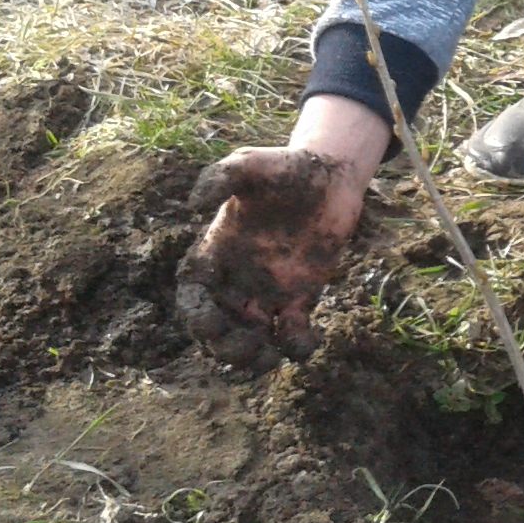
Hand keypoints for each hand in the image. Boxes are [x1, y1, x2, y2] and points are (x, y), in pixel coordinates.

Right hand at [174, 95, 389, 368]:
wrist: (330, 176)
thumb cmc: (285, 168)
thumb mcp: (251, 164)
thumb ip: (221, 176)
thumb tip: (194, 203)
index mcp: (216, 252)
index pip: (194, 295)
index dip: (196, 316)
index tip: (211, 325)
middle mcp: (237, 277)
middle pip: (218, 327)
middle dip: (224, 347)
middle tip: (248, 346)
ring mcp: (267, 291)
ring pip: (249, 339)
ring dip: (253, 358)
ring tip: (269, 356)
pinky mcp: (299, 296)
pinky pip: (290, 334)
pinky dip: (296, 346)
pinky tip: (310, 338)